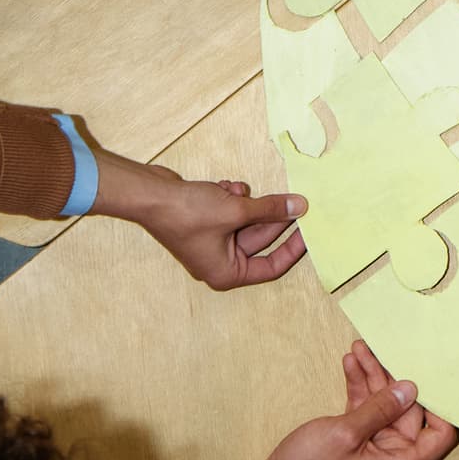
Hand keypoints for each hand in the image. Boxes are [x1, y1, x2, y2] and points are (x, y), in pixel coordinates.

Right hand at [96, 152, 307, 290]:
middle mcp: (219, 262)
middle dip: (270, 216)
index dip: (293, 248)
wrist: (149, 194)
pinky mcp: (204, 222)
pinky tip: (224, 186)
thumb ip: (270, 210)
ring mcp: (211, 241)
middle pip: (259, 239)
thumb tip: (300, 207)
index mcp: (227, 272)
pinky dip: (231, 197)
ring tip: (237, 191)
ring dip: (246, 202)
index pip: (271, 266)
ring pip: (245, 220)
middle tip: (293, 200)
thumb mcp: (236, 211)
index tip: (309, 231)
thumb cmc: (187, 213)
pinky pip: (230, 211)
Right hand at [246, 344, 458, 459]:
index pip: (440, 433)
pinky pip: (364, 414)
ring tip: (360, 349)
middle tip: (383, 349)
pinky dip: (358, 392)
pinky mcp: (355, 445)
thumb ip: (381, 408)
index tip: (428, 373)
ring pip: (383, 409)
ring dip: (372, 380)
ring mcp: (374, 452)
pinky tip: (350, 364)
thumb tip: (410, 389)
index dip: (438, 404)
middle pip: (408, 414)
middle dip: (394, 380)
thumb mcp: (346, 433)